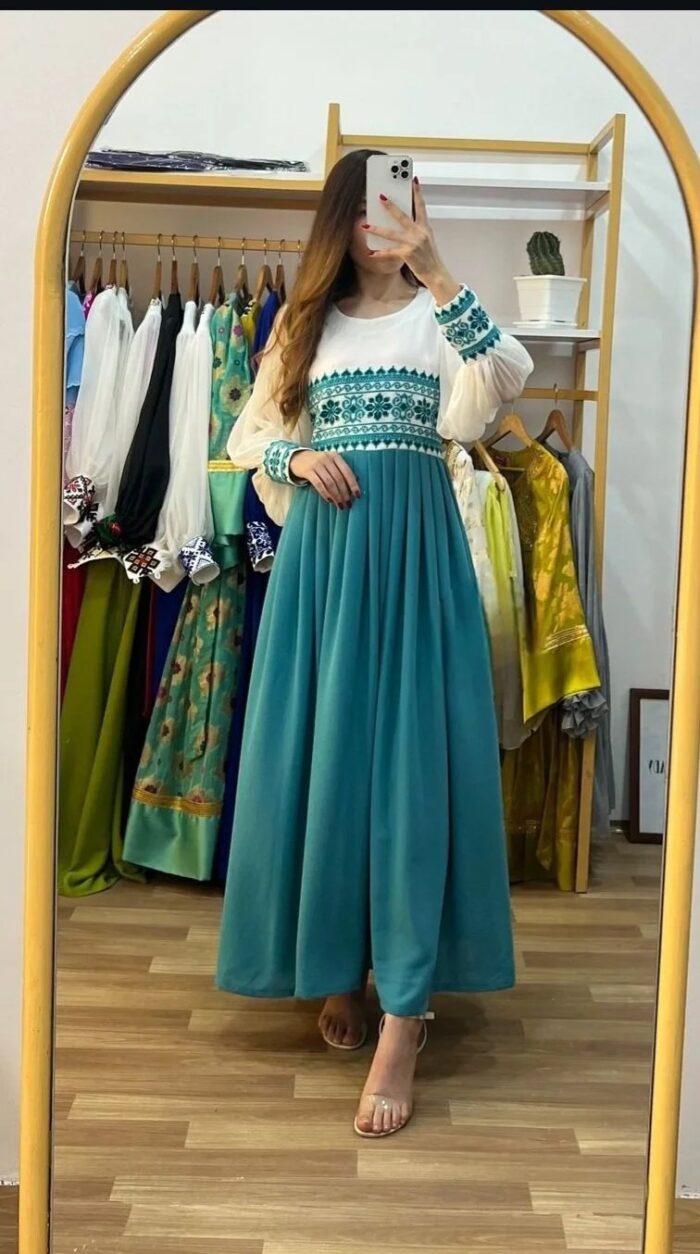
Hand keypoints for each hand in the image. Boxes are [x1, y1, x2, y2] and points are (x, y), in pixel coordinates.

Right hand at [289, 449, 360, 508]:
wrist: (299, 459)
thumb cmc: (320, 464)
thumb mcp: (331, 463)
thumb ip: (341, 471)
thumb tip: (357, 483)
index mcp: (336, 457)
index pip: (347, 472)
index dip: (353, 485)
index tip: (358, 496)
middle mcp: (327, 459)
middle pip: (339, 479)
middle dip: (345, 493)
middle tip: (348, 504)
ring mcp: (316, 464)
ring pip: (329, 483)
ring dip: (336, 496)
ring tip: (340, 505)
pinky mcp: (308, 471)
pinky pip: (318, 484)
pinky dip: (325, 493)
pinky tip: (329, 500)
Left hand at [363, 178, 460, 305]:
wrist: (436, 273)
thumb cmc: (430, 258)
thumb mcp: (427, 240)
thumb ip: (418, 229)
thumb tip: (406, 222)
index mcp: (425, 228)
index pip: (421, 206)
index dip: (417, 192)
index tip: (413, 180)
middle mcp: (419, 233)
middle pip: (402, 216)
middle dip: (390, 206)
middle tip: (380, 197)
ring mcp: (413, 243)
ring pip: (391, 234)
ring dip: (377, 229)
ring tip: (365, 225)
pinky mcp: (407, 254)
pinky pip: (390, 252)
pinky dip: (380, 253)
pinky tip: (371, 253)